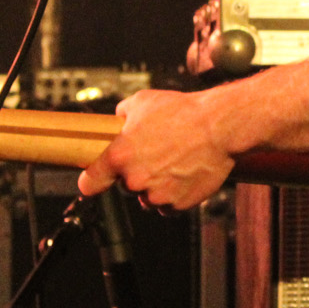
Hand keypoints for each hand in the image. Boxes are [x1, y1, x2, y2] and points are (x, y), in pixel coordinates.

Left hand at [77, 88, 233, 210]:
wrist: (219, 127)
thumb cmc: (183, 113)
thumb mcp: (143, 101)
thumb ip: (123, 115)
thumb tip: (119, 120)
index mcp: (119, 156)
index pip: (90, 182)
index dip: (91, 181)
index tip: (93, 181)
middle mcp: (134, 179)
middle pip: (125, 186)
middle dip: (136, 173)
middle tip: (155, 155)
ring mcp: (156, 194)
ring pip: (148, 197)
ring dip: (155, 185)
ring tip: (174, 163)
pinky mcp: (178, 204)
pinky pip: (168, 205)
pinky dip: (174, 195)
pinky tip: (183, 175)